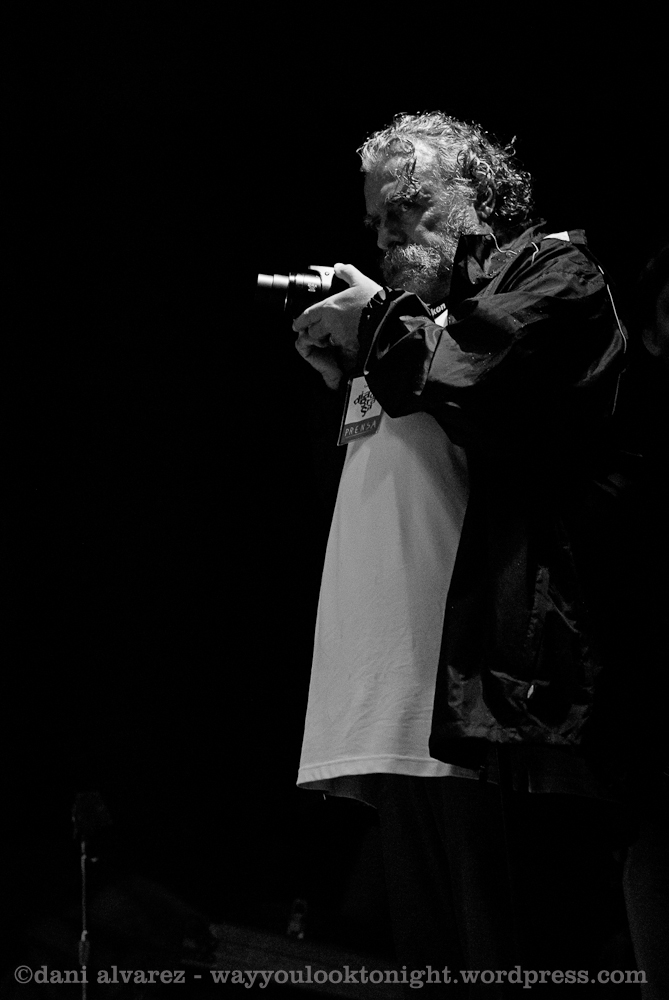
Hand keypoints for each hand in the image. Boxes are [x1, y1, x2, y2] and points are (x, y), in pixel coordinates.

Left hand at [293, 263, 381, 388]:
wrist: (388, 319)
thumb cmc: (374, 300)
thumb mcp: (360, 281)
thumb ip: (348, 273)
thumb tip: (339, 267)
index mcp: (329, 307)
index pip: (307, 316)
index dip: (299, 322)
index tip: (296, 325)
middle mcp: (330, 323)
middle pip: (313, 332)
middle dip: (315, 332)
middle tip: (320, 331)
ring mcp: (339, 336)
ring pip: (327, 341)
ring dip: (328, 340)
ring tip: (335, 336)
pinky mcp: (350, 346)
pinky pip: (341, 347)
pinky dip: (342, 345)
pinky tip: (348, 340)